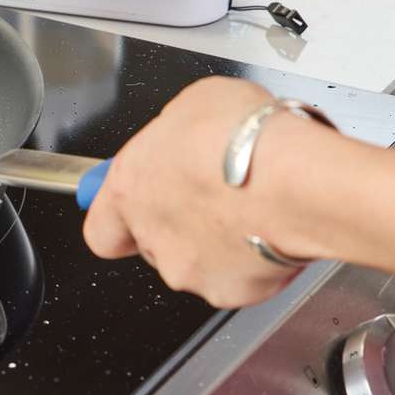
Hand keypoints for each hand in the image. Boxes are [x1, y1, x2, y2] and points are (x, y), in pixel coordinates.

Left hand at [83, 76, 338, 308]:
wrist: (293, 179)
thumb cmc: (243, 137)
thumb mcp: (195, 104)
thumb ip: (178, 133)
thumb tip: (188, 132)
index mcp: (129, 189)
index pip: (102, 227)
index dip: (120, 219)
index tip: (133, 208)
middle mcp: (153, 237)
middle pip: (155, 242)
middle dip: (181, 222)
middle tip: (212, 193)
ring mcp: (190, 269)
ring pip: (197, 262)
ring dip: (218, 240)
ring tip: (250, 207)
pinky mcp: (232, 290)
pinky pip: (240, 276)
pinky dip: (255, 259)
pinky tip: (271, 227)